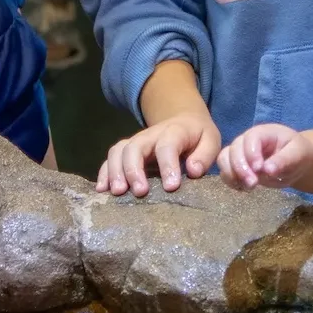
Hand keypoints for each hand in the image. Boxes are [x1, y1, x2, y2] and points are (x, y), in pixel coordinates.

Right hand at [96, 113, 220, 196]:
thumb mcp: (210, 140)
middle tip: (139, 192)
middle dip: (134, 169)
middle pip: (135, 147)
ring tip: (117, 192)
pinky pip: (110, 158)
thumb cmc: (198, 136)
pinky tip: (102, 190)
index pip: (167, 145)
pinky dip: (104, 173)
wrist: (183, 121)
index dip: (168, 165)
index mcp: (174, 131)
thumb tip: (193, 171)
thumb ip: (205, 155)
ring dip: (115, 171)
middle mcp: (150, 135)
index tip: (171, 186)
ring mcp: (135, 142)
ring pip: (118, 151)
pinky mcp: (126, 151)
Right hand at [218, 124, 312, 189]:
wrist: (294, 163)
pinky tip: (243, 189)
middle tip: (253, 184)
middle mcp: (247, 140)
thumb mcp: (298, 154)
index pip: (250, 138)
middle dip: (240, 168)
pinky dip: (230, 181)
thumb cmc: (297, 154)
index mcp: (263, 132)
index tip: (259, 169)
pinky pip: (225, 171)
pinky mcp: (236, 166)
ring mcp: (239, 152)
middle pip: (233, 149)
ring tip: (248, 187)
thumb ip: (284, 160)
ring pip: (223, 159)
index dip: (251, 153)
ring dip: (231, 175)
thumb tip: (267, 170)